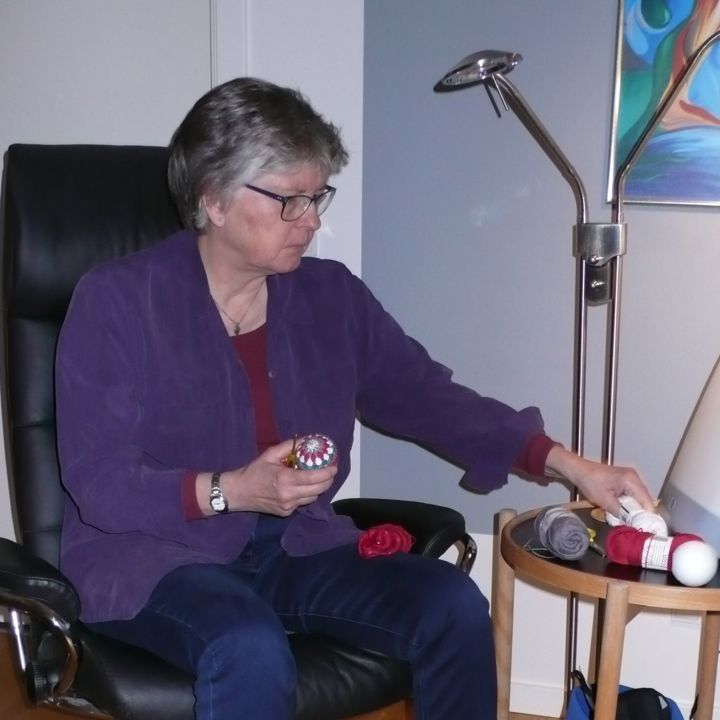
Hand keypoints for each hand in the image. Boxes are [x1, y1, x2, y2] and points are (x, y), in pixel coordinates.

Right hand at [218, 439, 336, 515]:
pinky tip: (302, 486)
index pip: (313, 478)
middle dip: (327, 480)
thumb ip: (289, 447)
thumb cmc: (253, 471)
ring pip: (312, 497)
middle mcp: (288, 496)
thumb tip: (308, 440)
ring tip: (318, 478)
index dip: (327, 473)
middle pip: (318, 490)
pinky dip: (306, 494)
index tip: (334, 466)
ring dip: (318, 488)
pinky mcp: (286, 513)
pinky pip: (302, 502)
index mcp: (285, 480)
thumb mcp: (270, 454)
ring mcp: (288, 507)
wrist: (238, 493)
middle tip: (330, 471)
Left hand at [544, 446, 654, 516]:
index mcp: (631, 480)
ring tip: (627, 518)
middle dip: (640, 513)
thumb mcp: (604, 501)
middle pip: (645, 500)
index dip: (646, 516)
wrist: (578, 470)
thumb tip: (631, 523)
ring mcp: (631, 477)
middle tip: (634, 525)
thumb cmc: (588, 482)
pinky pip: (633, 495)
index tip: (644, 528)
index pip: (647, 502)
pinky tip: (622, 510)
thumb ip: (620, 513)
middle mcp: (634, 477)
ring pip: (639, 498)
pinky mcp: (626, 480)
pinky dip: (629, 503)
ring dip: (634, 509)